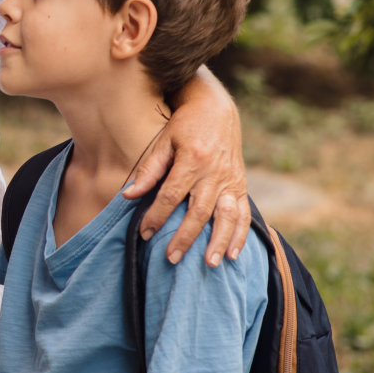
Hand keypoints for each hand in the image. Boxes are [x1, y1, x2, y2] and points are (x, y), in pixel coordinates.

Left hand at [123, 69, 249, 266]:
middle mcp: (214, 172)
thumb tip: (129, 195)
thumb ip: (148, 169)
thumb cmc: (184, 126)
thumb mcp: (162, 141)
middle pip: (199, 210)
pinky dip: (241, 235)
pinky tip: (234, 255)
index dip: (157, 215)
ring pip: (227, 216)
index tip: (144, 233)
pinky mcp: (241, 185)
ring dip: (219, 241)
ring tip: (209, 264)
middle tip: (171, 258)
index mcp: (192, 159)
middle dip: (185, 237)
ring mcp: (231, 180)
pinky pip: (245, 213)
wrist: (216, 109)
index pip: (171, 195)